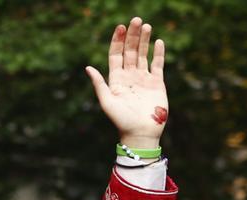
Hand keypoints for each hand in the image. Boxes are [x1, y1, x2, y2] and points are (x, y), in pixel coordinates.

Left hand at [86, 17, 166, 147]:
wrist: (141, 133)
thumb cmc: (122, 120)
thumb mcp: (107, 102)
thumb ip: (99, 84)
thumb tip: (88, 67)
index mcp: (116, 79)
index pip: (116, 55)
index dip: (118, 40)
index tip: (121, 26)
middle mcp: (129, 76)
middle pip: (130, 51)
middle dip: (133, 36)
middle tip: (136, 20)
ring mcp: (143, 79)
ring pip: (143, 55)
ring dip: (144, 41)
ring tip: (146, 26)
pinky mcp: (157, 83)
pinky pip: (157, 65)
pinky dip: (158, 53)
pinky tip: (158, 41)